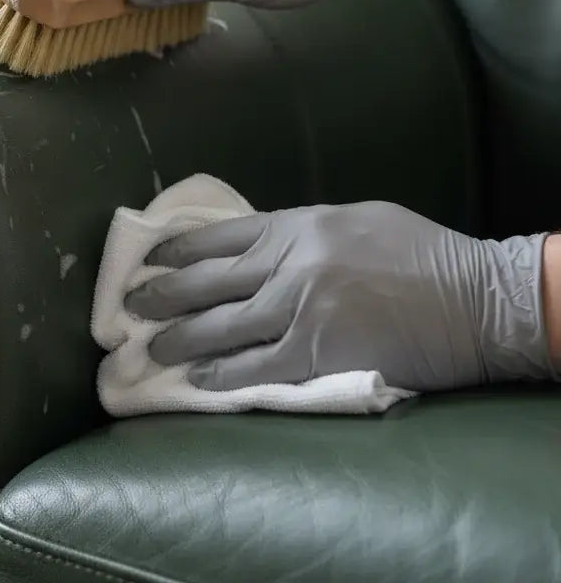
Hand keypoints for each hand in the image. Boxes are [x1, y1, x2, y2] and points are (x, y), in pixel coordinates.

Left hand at [124, 201, 558, 392]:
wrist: (474, 298)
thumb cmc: (420, 254)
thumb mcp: (352, 220)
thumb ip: (300, 232)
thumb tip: (257, 248)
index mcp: (295, 224)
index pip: (218, 236)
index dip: (177, 250)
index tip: (148, 260)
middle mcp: (287, 261)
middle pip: (206, 281)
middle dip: (162, 296)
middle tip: (129, 309)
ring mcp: (298, 307)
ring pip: (220, 327)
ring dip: (179, 341)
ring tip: (148, 350)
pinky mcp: (316, 352)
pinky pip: (255, 367)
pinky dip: (222, 377)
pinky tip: (197, 384)